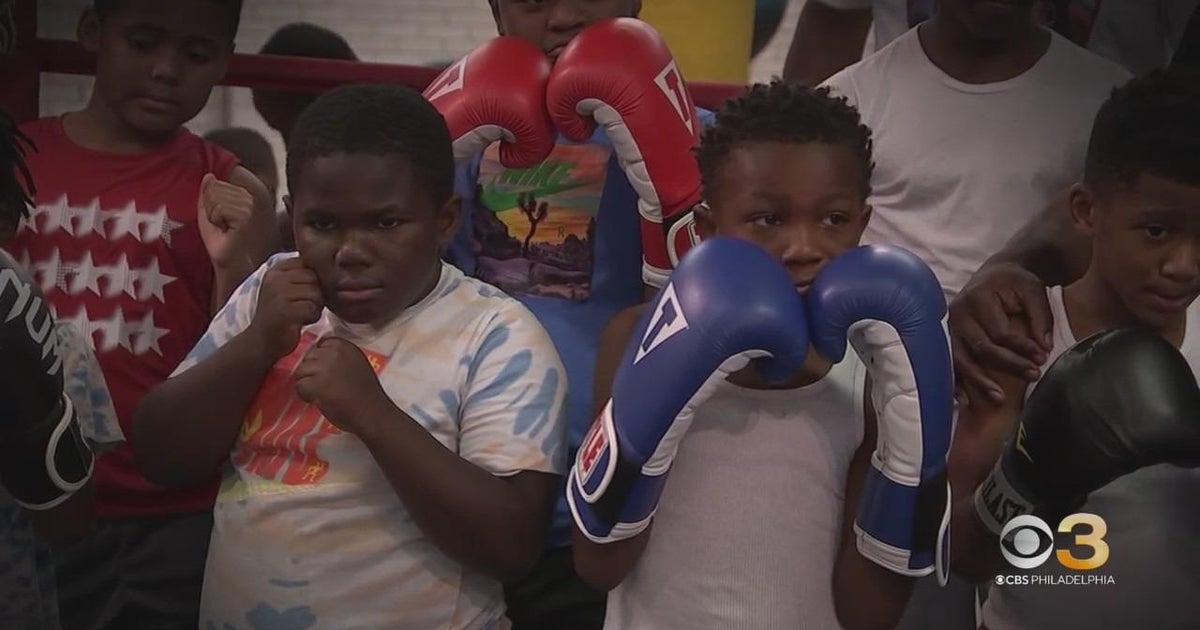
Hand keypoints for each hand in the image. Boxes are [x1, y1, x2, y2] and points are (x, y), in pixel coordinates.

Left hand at [198, 173, 255, 269]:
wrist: (229, 263)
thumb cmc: (221, 241)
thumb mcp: (208, 213)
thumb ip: (207, 194)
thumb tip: (209, 175)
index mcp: (244, 194)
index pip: (217, 181)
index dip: (210, 199)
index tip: (218, 217)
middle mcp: (250, 197)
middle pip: (215, 187)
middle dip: (211, 207)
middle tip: (221, 224)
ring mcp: (250, 205)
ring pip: (216, 197)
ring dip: (213, 215)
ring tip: (223, 228)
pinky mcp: (247, 214)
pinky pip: (219, 207)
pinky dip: (216, 220)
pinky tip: (226, 231)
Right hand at [247, 257, 323, 359]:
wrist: (261, 340)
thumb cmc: (281, 313)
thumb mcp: (288, 287)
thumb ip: (303, 274)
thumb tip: (332, 265)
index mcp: (277, 269)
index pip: (310, 264)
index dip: (314, 281)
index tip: (302, 294)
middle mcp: (275, 278)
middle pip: (315, 278)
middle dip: (316, 294)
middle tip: (302, 306)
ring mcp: (278, 294)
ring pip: (316, 293)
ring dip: (314, 307)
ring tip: (300, 314)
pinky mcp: (284, 311)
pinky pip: (312, 308)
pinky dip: (311, 317)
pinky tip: (299, 322)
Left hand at [292, 337, 388, 434]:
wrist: (371, 412)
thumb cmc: (366, 393)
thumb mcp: (356, 364)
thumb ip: (339, 357)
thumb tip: (319, 360)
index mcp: (345, 346)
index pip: (321, 345)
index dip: (321, 360)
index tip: (328, 373)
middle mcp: (334, 352)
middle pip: (308, 357)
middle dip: (312, 371)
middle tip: (324, 386)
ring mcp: (324, 368)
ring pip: (300, 371)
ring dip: (307, 383)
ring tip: (321, 394)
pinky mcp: (317, 384)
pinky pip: (299, 386)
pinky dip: (305, 395)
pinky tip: (318, 400)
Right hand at [949, 262, 1053, 403]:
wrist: (993, 275)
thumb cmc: (1014, 283)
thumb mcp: (1032, 289)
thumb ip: (1040, 316)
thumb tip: (1044, 346)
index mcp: (977, 297)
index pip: (999, 331)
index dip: (1021, 347)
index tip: (1042, 357)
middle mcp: (958, 312)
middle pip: (981, 347)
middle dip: (1007, 365)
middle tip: (1033, 376)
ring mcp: (949, 327)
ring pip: (961, 359)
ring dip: (979, 381)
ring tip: (999, 399)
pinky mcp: (948, 338)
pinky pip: (950, 363)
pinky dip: (956, 383)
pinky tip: (966, 400)